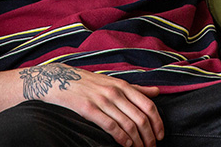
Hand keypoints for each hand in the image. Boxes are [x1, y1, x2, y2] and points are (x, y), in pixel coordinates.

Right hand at [30, 64, 163, 146]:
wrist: (59, 80)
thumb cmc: (89, 83)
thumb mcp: (113, 82)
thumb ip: (136, 88)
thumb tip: (157, 91)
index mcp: (122, 85)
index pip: (148, 105)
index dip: (157, 123)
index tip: (160, 136)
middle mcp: (114, 91)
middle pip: (140, 118)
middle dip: (149, 137)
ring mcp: (102, 100)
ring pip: (128, 125)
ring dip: (137, 142)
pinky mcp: (89, 109)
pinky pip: (111, 126)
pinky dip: (121, 139)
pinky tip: (125, 145)